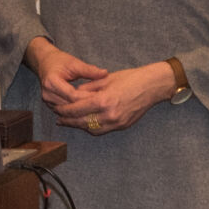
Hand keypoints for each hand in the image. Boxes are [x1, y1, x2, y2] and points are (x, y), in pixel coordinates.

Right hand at [27, 38, 108, 112]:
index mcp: (51, 82)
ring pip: (67, 111)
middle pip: (70, 105)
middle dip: (86, 105)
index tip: (101, 96)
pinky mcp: (50, 104)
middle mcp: (47, 93)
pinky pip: (64, 111)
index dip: (87, 97)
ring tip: (97, 108)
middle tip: (102, 105)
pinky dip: (76, 111)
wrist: (45, 62)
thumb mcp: (74, 63)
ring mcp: (47, 100)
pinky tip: (87, 110)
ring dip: (81, 110)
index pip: (72, 95)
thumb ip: (89, 70)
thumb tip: (105, 73)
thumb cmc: (60, 61)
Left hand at [54, 62, 177, 135]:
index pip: (77, 109)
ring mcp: (116, 122)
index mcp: (103, 100)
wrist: (152, 86)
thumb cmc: (130, 78)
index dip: (65, 109)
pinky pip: (102, 130)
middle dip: (68, 120)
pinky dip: (91, 128)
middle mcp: (109, 114)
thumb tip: (73, 95)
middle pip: (81, 121)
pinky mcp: (122, 126)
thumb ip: (88, 88)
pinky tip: (85, 123)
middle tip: (58, 118)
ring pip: (91, 129)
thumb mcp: (106, 79)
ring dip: (78, 126)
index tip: (57, 108)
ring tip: (69, 122)